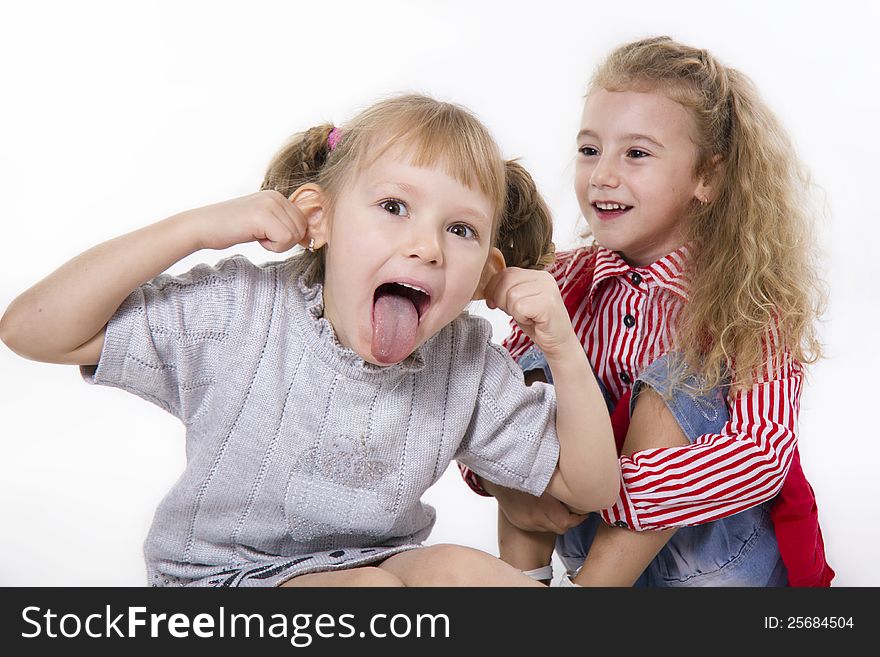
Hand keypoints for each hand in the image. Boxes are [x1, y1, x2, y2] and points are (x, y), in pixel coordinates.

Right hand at [183, 191, 308, 252]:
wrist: (202, 227)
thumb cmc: (231, 228)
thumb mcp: (262, 222)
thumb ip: (283, 223)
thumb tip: (310, 237)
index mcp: (277, 196)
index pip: (303, 222)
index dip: (289, 236)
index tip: (266, 233)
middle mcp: (276, 196)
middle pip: (302, 229)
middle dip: (284, 241)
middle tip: (260, 235)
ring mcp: (270, 204)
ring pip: (296, 236)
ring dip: (277, 244)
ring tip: (256, 235)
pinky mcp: (263, 216)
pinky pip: (285, 240)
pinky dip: (271, 247)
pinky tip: (254, 237)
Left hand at [483, 267, 575, 358]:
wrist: (558, 342)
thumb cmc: (537, 323)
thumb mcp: (518, 301)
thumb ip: (505, 289)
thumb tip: (485, 287)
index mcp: (536, 274)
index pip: (505, 272)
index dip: (493, 288)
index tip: (494, 303)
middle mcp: (544, 278)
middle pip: (506, 280)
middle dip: (500, 299)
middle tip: (512, 312)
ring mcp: (548, 289)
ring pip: (511, 295)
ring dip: (512, 310)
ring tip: (525, 316)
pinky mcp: (548, 303)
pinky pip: (519, 307)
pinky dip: (520, 317)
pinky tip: (532, 321)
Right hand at [485, 479, 586, 533]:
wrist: (498, 476)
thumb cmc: (522, 471)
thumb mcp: (545, 474)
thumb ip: (562, 483)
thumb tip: (581, 484)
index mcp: (542, 503)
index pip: (567, 522)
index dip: (578, 518)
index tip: (583, 512)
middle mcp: (534, 516)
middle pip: (561, 528)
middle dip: (570, 521)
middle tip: (575, 512)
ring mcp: (526, 521)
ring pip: (551, 528)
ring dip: (557, 521)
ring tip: (557, 508)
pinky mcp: (520, 523)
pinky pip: (538, 527)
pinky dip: (544, 521)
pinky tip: (542, 509)